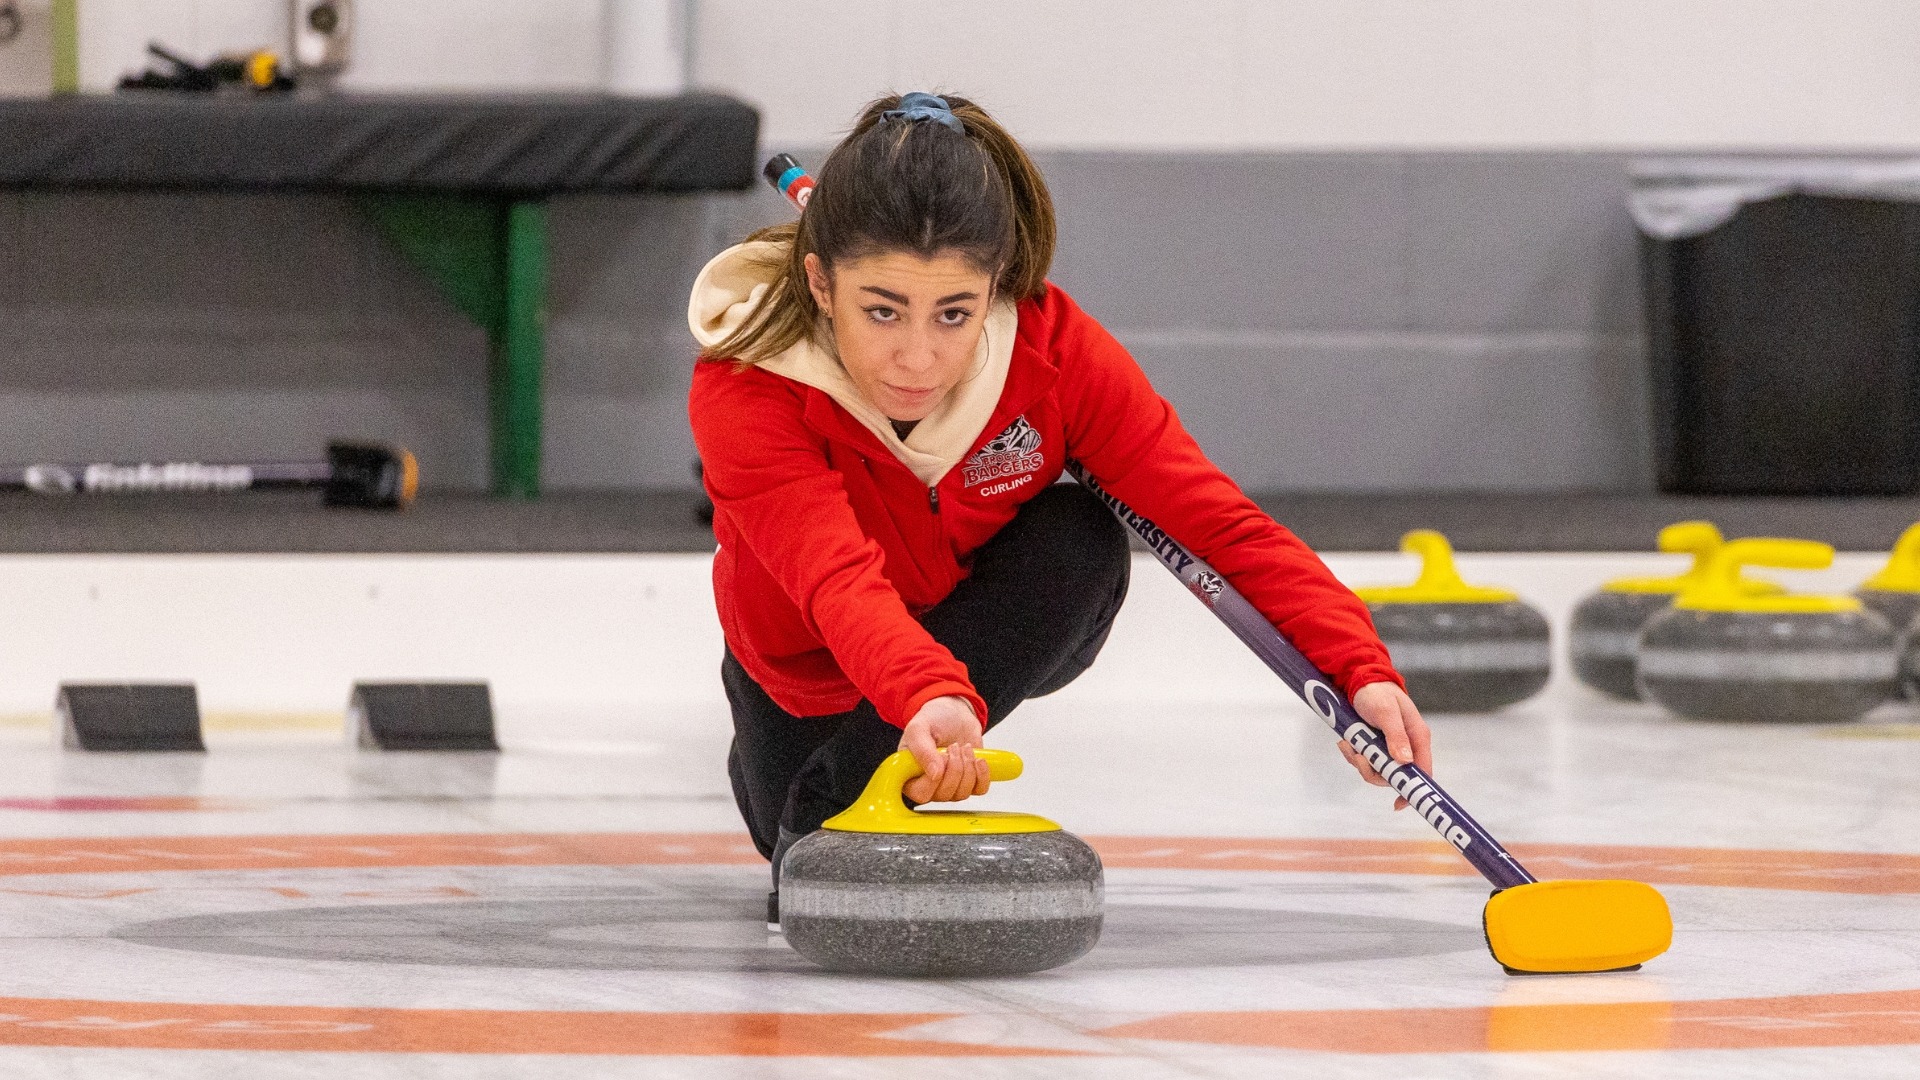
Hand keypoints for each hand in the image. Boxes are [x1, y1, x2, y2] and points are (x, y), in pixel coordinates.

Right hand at [899, 695, 989, 804]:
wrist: (953, 714)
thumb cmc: (932, 721)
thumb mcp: (919, 729)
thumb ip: (921, 750)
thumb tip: (935, 774)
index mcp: (910, 776)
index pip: (921, 794)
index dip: (934, 779)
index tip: (941, 756)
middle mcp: (929, 786)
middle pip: (944, 795)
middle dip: (954, 768)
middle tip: (953, 747)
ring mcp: (950, 787)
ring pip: (962, 793)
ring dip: (967, 768)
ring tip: (964, 748)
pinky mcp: (969, 783)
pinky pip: (979, 790)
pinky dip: (982, 775)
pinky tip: (978, 759)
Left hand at [1336, 682, 1432, 809]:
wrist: (1360, 680)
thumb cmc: (1377, 693)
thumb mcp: (1386, 712)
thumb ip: (1395, 736)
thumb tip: (1405, 762)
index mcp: (1417, 738)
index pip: (1423, 771)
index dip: (1413, 789)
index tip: (1398, 804)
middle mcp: (1407, 746)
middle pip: (1395, 776)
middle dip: (1372, 770)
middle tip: (1358, 756)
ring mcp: (1390, 747)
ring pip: (1377, 770)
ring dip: (1359, 761)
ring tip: (1348, 744)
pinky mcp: (1375, 746)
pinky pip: (1365, 761)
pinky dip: (1353, 754)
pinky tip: (1346, 741)